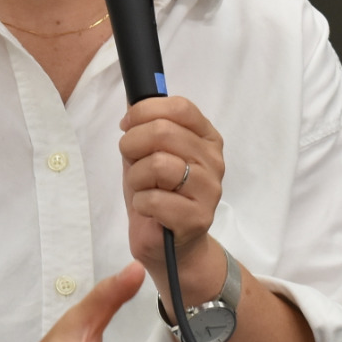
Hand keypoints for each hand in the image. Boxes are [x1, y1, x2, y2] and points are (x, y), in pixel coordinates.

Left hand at [119, 97, 225, 295]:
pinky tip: (148, 209)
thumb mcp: (147, 153)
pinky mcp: (197, 218)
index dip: (145, 111)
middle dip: (132, 144)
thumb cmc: (159, 194)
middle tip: (130, 160)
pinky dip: (140, 202)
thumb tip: (130, 96)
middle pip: (164, 132)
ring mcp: (209, 190)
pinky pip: (154, 198)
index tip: (127, 125)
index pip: (180, 107)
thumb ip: (144, 125)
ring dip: (136, 177)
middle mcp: (213, 160)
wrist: (170, 246)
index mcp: (206, 137)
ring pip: (158, 164)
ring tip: (141, 188)